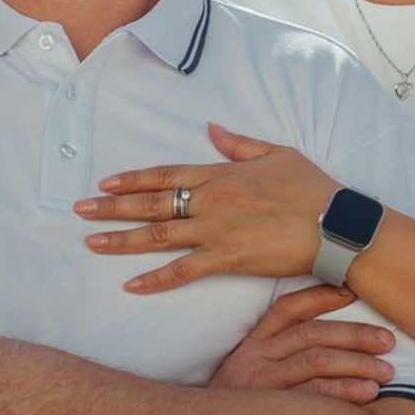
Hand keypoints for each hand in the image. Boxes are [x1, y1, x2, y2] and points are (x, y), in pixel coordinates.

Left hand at [75, 124, 339, 292]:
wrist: (335, 223)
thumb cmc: (311, 187)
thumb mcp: (277, 153)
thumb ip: (239, 145)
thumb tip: (211, 129)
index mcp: (222, 174)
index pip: (166, 174)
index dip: (133, 179)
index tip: (104, 183)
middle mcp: (212, 200)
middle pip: (152, 203)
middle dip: (112, 208)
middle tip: (79, 210)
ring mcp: (217, 230)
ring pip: (158, 236)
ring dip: (121, 240)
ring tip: (90, 242)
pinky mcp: (228, 258)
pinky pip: (183, 271)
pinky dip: (155, 279)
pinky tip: (131, 285)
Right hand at [212, 285, 395, 402]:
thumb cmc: (230, 411)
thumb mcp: (243, 375)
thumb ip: (275, 355)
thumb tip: (327, 343)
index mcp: (252, 344)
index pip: (289, 308)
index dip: (321, 296)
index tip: (352, 292)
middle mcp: (256, 358)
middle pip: (313, 334)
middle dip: (355, 334)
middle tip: (388, 341)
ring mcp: (262, 386)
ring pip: (317, 361)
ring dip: (357, 363)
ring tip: (386, 371)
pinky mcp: (268, 413)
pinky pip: (313, 397)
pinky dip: (344, 392)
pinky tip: (368, 394)